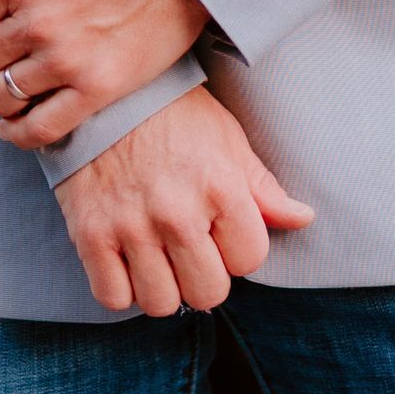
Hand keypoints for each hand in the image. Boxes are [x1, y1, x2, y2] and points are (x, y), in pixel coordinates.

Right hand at [56, 87, 313, 314]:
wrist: (105, 91)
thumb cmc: (173, 113)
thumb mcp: (226, 138)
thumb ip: (263, 187)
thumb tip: (304, 219)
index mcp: (220, 186)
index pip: (249, 260)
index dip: (238, 249)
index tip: (221, 229)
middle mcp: (177, 211)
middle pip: (208, 293)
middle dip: (204, 275)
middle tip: (190, 248)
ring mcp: (131, 225)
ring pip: (160, 303)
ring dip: (162, 285)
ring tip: (157, 254)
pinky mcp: (90, 233)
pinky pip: (113, 297)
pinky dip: (122, 287)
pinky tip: (127, 260)